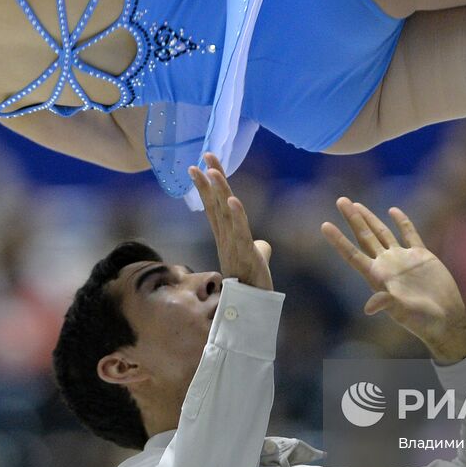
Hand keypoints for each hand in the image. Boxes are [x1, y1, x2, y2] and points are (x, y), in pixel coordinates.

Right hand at [188, 154, 272, 290]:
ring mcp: (233, 246)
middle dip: (209, 180)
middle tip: (204, 157)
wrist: (254, 309)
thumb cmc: (253, 286)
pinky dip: (236, 215)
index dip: (208, 184)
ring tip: (212, 171)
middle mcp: (226, 239)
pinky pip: (240, 232)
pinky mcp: (245, 254)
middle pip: (216, 203)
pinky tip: (233, 199)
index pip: (215, 205)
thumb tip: (264, 245)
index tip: (201, 164)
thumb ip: (259, 249)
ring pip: (224, 214)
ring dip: (219, 191)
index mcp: (227, 237)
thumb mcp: (256, 261)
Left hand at [322, 199, 465, 363]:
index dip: (338, 240)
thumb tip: (369, 308)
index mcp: (377, 278)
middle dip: (353, 219)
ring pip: (382, 233)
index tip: (324, 225)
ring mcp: (403, 259)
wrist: (445, 320)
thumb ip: (388, 304)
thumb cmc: (422, 321)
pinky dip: (401, 222)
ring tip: (356, 204)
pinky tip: (393, 210)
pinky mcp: (421, 256)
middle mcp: (387, 265)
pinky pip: (409, 234)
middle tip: (340, 200)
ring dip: (370, 218)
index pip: (353, 254)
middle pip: (364, 237)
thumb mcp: (403, 313)